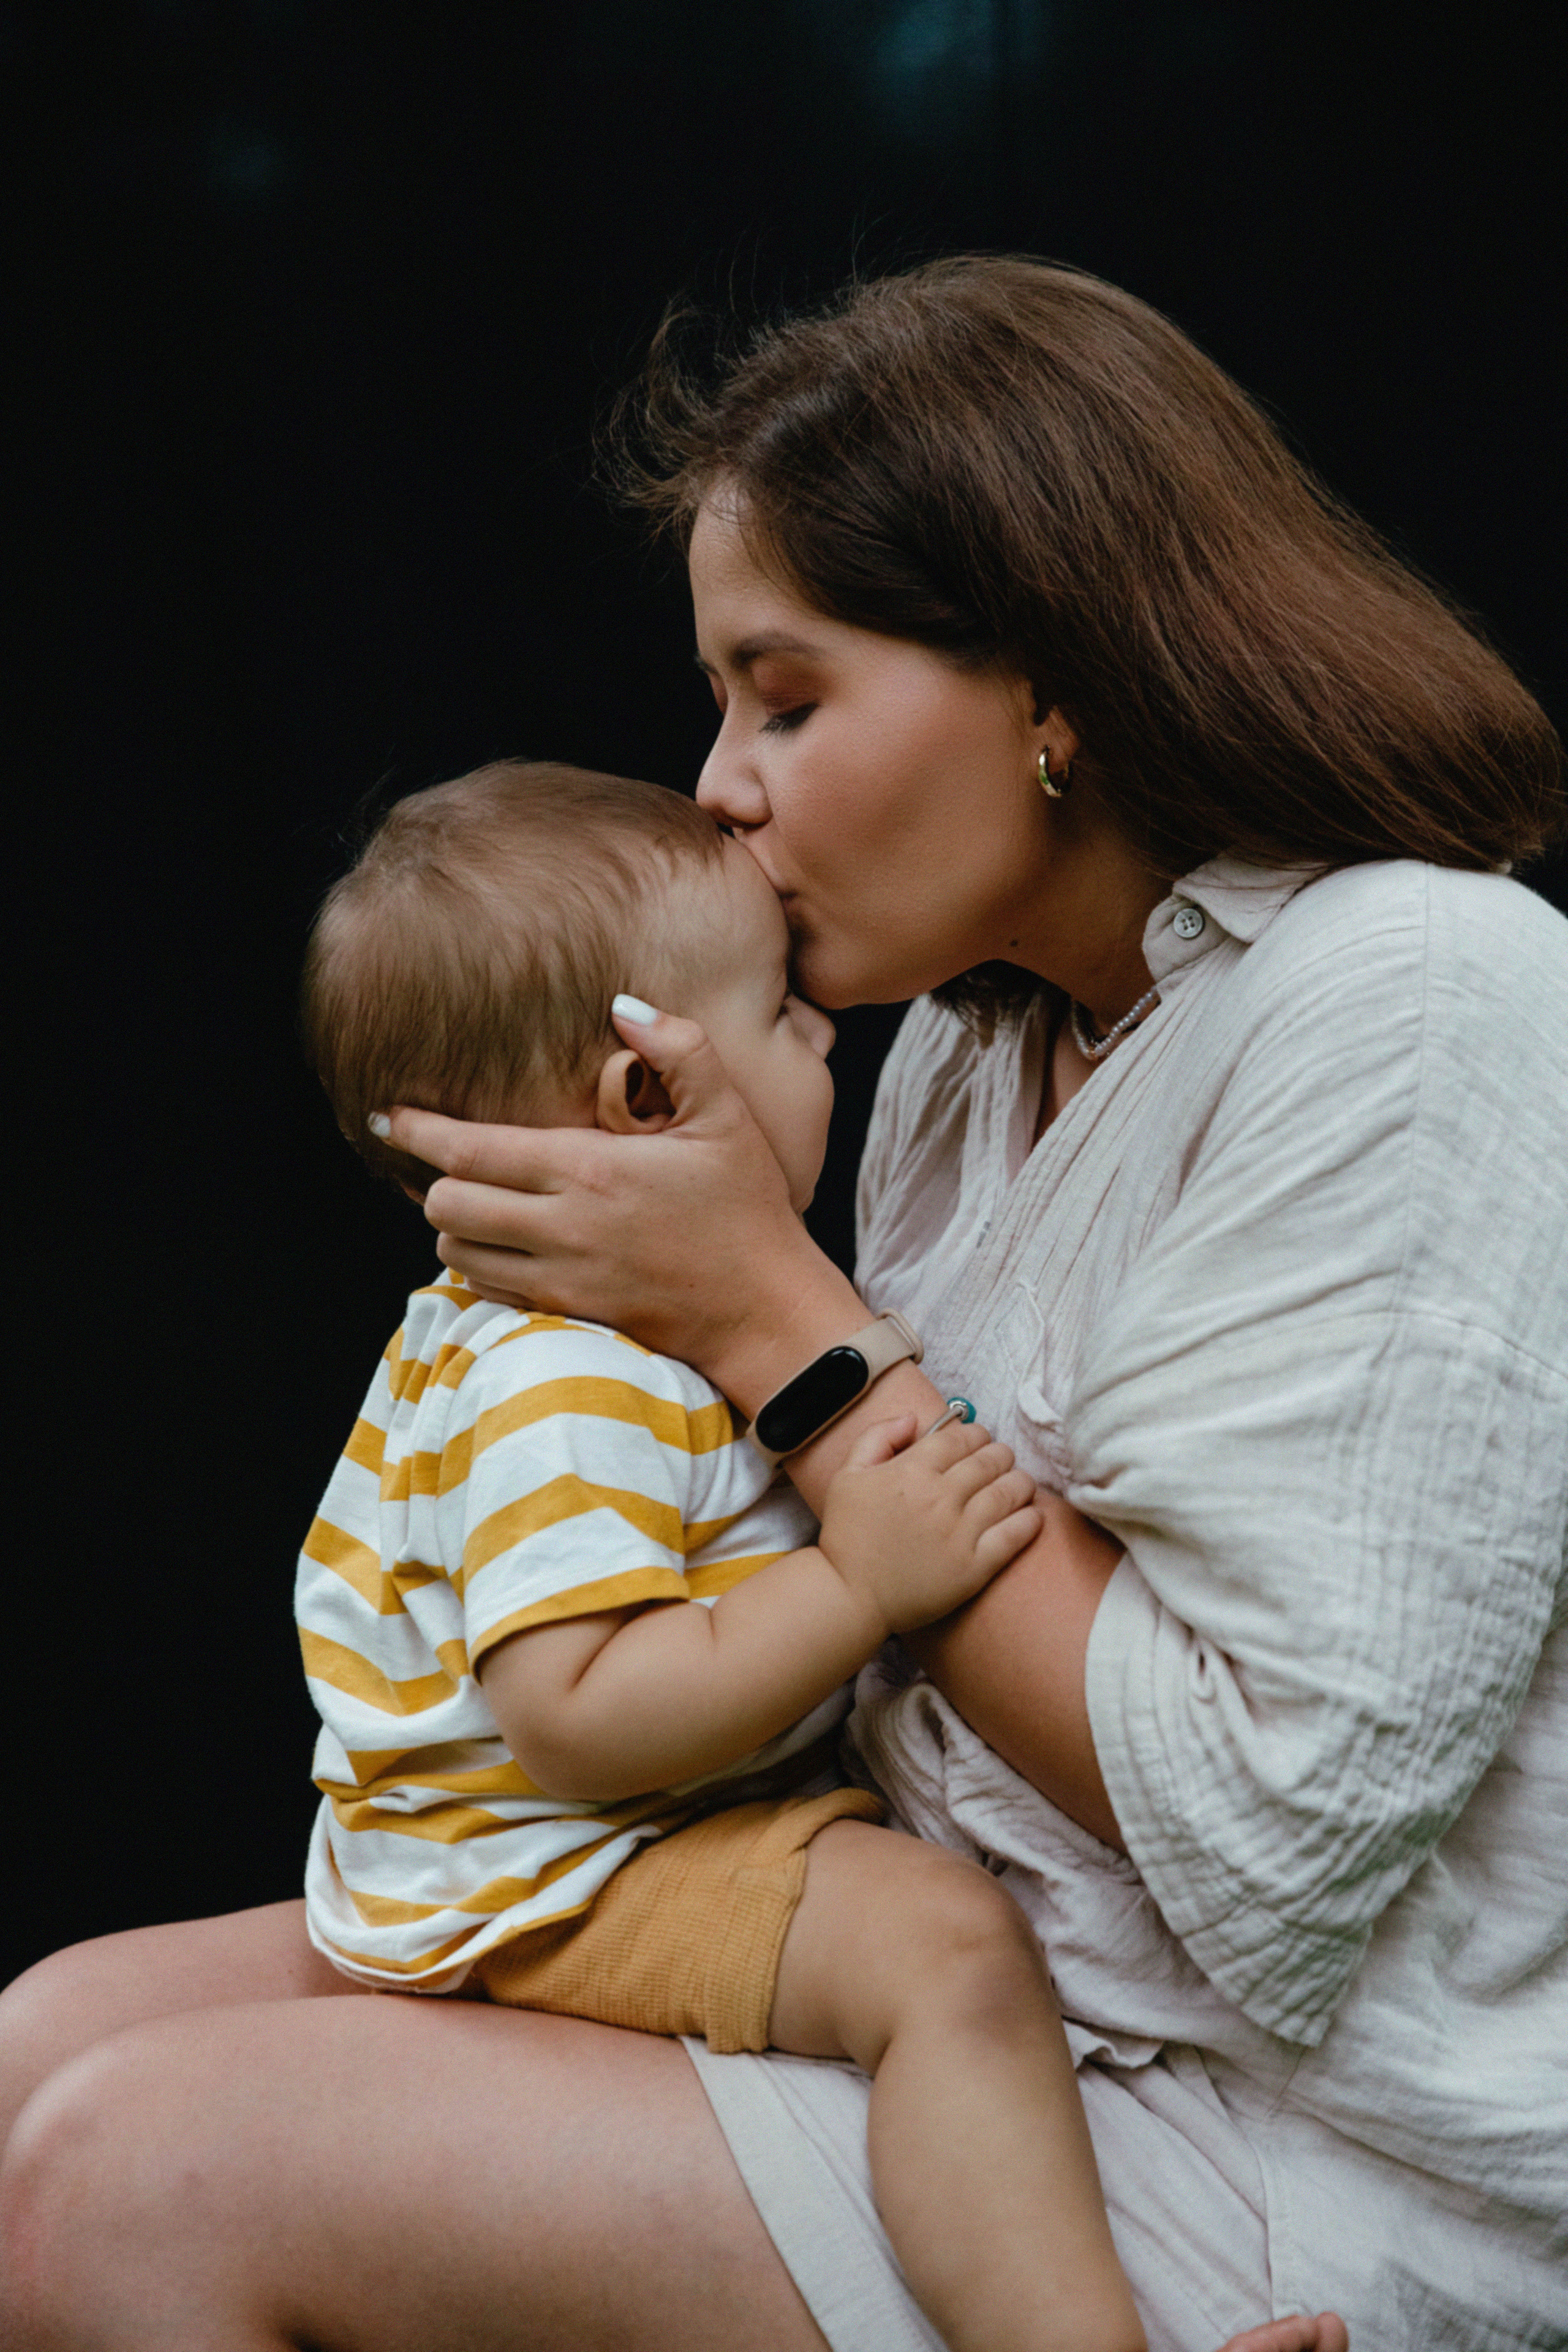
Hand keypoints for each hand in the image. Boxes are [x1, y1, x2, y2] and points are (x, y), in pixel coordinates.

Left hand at [380, 1003, 861, 1393]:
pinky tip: (502, 1245)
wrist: (765, 1311)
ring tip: (476, 1202)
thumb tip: (623, 1004)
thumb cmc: (747, 1209)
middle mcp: (562, 1225)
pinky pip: (488, 1291)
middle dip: (435, 1179)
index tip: (388, 1114)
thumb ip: (679, 1048)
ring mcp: (561, 1275)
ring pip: (457, 1253)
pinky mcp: (569, 1312)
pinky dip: (480, 1267)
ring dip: (455, 1227)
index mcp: (588, 1168)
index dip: (416, 1130)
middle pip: (446, 1205)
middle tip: (445, 1160)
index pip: (470, 1148)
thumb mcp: (727, 1116)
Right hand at [816, 1413, 1042, 1637]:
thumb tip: (914, 1418)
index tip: (978, 1440)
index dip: (976, 1434)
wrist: (849, 1596)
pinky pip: (1014, 1535)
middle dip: (1000, 1454)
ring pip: (1008, 1492)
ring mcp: (959, 1533)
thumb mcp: (848, 1475)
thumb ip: (878, 1437)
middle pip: (990, 1460)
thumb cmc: (846, 1536)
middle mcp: (940, 1497)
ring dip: (1020, 1481)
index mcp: (911, 1470)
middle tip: (1001, 1460)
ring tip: (1020, 1483)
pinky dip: (1029, 1520)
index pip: (961, 1438)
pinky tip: (1032, 1515)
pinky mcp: (974, 1567)